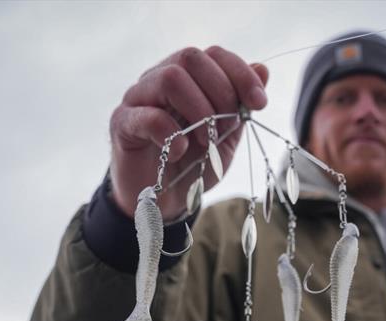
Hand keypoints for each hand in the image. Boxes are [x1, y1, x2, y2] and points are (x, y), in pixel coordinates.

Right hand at [109, 46, 268, 219]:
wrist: (166, 200)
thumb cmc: (195, 163)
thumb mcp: (227, 135)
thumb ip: (241, 104)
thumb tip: (262, 69)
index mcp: (189, 78)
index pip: (214, 54)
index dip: (241, 74)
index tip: (259, 103)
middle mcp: (161, 79)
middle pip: (191, 58)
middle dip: (221, 93)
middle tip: (226, 130)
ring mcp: (138, 98)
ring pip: (170, 78)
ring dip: (198, 111)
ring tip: (204, 141)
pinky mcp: (122, 123)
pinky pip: (147, 115)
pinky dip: (171, 134)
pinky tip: (179, 152)